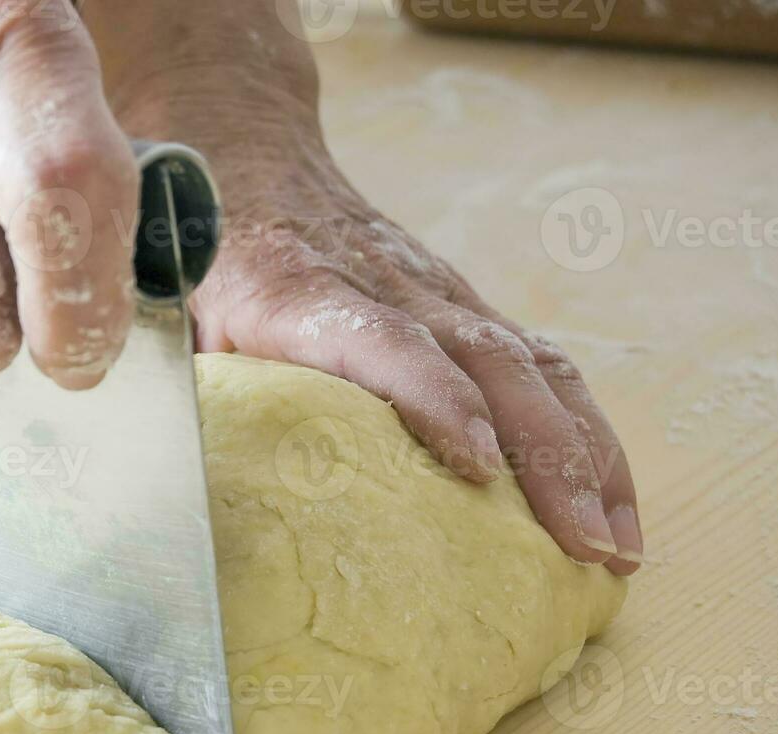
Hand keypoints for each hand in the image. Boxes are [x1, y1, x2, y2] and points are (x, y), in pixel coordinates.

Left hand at [85, 0, 641, 572]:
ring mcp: (433, 292)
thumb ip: (168, 380)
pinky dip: (584, 433)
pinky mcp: (457, 306)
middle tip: (583, 544)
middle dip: (548, 454)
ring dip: (587, 454)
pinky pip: (540, 365)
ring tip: (618, 543)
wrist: (234, 144)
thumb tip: (163, 488)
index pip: (380, 337)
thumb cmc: (186, 247)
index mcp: (293, 288)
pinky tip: (608, 496)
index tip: (476, 464)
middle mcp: (383, 284)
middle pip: (487, 360)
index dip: (432, 397)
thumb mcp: (158, 307)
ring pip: (533, 365)